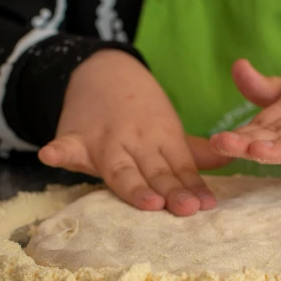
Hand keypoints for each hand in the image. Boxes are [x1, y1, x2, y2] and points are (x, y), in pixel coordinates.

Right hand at [38, 50, 231, 215]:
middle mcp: (137, 140)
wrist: (104, 71)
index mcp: (163, 138)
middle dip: (171, 191)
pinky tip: (51, 156)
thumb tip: (228, 163)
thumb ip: (193, 152)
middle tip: (187, 209)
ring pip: (120, 168)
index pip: (180, 167)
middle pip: (155, 171)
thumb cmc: (142, 110)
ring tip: (148, 201)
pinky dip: (59, 151)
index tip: (207, 206)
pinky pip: (66, 145)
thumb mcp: (168, 128)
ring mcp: (106, 138)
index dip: (193, 187)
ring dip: (134, 185)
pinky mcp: (76, 136)